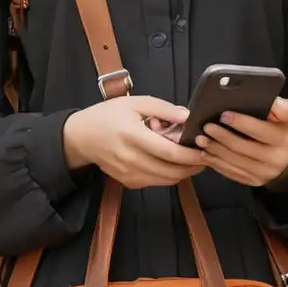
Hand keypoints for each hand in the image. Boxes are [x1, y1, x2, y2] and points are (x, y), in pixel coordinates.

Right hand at [63, 96, 207, 188]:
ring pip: (166, 180)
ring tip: (193, 160)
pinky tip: (172, 163)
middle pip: (171, 171)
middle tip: (206, 156)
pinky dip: (168, 175)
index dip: (191, 154)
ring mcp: (128, 174)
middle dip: (193, 167)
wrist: (81, 137)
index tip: (206, 149)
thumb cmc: (108, 116)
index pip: (168, 152)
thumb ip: (163, 109)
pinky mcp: (128, 182)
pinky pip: (155, 182)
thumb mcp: (135, 103)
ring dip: (183, 173)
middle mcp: (130, 159)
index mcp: (132, 136)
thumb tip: (188, 116)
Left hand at [194, 97, 287, 186]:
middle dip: (222, 136)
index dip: (241, 122)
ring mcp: (263, 173)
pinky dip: (215, 162)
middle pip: (243, 148)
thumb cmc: (281, 130)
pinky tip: (205, 153)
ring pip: (234, 162)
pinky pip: (230, 172)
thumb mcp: (287, 116)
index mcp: (284, 139)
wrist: (286, 158)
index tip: (223, 115)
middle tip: (207, 126)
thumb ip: (279, 106)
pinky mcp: (252, 181)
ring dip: (214, 150)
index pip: (260, 130)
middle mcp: (276, 159)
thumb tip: (264, 99)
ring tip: (201, 139)